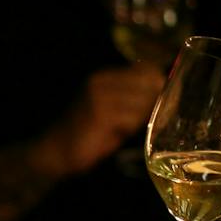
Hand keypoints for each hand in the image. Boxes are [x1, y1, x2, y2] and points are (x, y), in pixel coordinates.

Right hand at [36, 64, 164, 177]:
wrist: (55, 151)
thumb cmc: (88, 134)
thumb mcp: (111, 110)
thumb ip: (133, 99)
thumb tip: (165, 94)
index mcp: (104, 77)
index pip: (147, 69)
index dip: (159, 84)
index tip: (163, 101)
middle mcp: (101, 81)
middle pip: (150, 83)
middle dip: (156, 102)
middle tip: (150, 119)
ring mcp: (100, 96)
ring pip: (144, 102)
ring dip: (141, 119)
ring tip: (126, 130)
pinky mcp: (100, 115)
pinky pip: (133, 119)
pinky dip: (131, 129)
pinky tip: (118, 135)